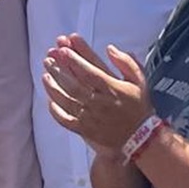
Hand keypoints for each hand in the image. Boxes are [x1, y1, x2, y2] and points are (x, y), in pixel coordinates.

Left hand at [42, 34, 153, 157]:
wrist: (143, 139)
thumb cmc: (139, 108)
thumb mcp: (140, 81)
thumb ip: (126, 63)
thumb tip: (110, 49)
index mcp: (112, 89)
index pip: (89, 72)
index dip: (74, 60)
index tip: (63, 50)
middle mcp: (99, 103)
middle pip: (73, 85)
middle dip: (58, 70)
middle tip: (48, 59)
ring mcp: (90, 117)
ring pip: (66, 101)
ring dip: (53, 87)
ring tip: (45, 75)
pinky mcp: (85, 130)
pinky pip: (66, 120)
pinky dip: (56, 111)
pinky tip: (50, 101)